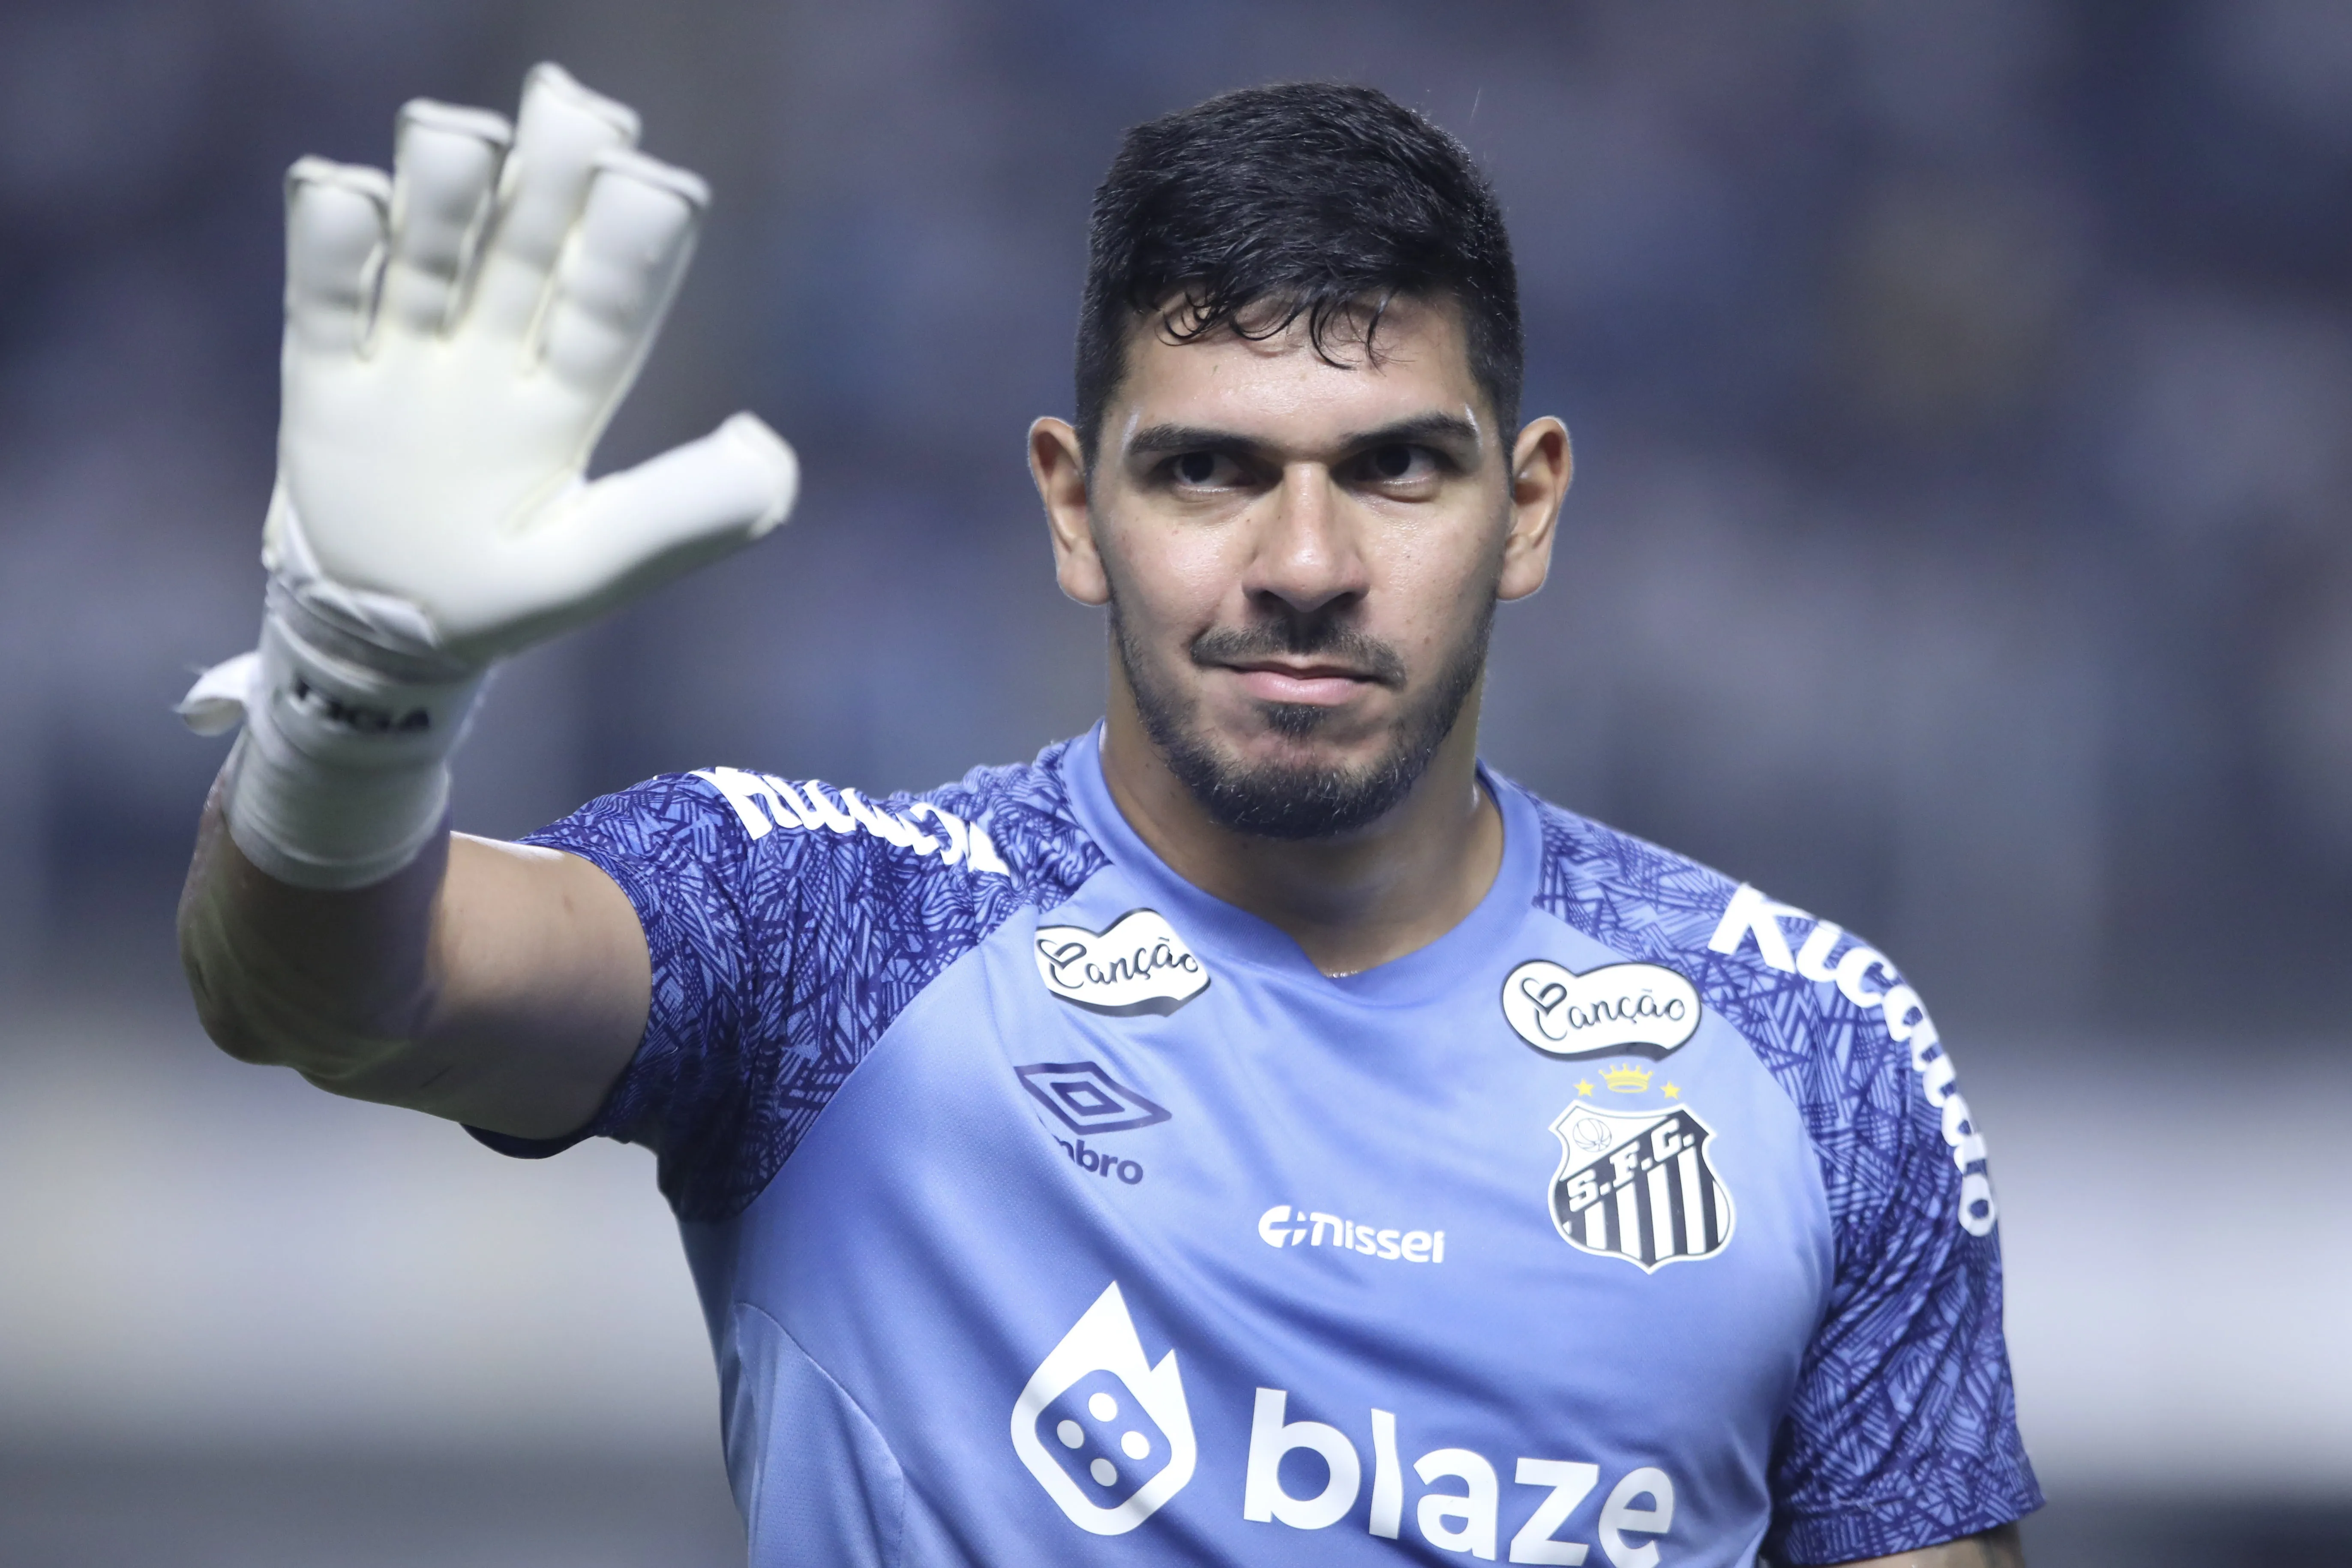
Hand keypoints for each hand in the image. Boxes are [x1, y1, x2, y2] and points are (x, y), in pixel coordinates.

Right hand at [265, 63, 796, 662]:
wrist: (382, 641)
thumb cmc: (501, 601)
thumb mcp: (595, 568)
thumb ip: (687, 516)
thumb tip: (769, 446)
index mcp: (571, 392)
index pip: (612, 295)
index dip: (631, 234)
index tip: (650, 182)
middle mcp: (496, 350)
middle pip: (530, 235)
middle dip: (552, 165)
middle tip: (569, 102)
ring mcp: (411, 352)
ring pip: (432, 240)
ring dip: (446, 183)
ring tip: (457, 140)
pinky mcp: (325, 368)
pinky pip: (326, 289)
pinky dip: (334, 236)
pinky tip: (346, 194)